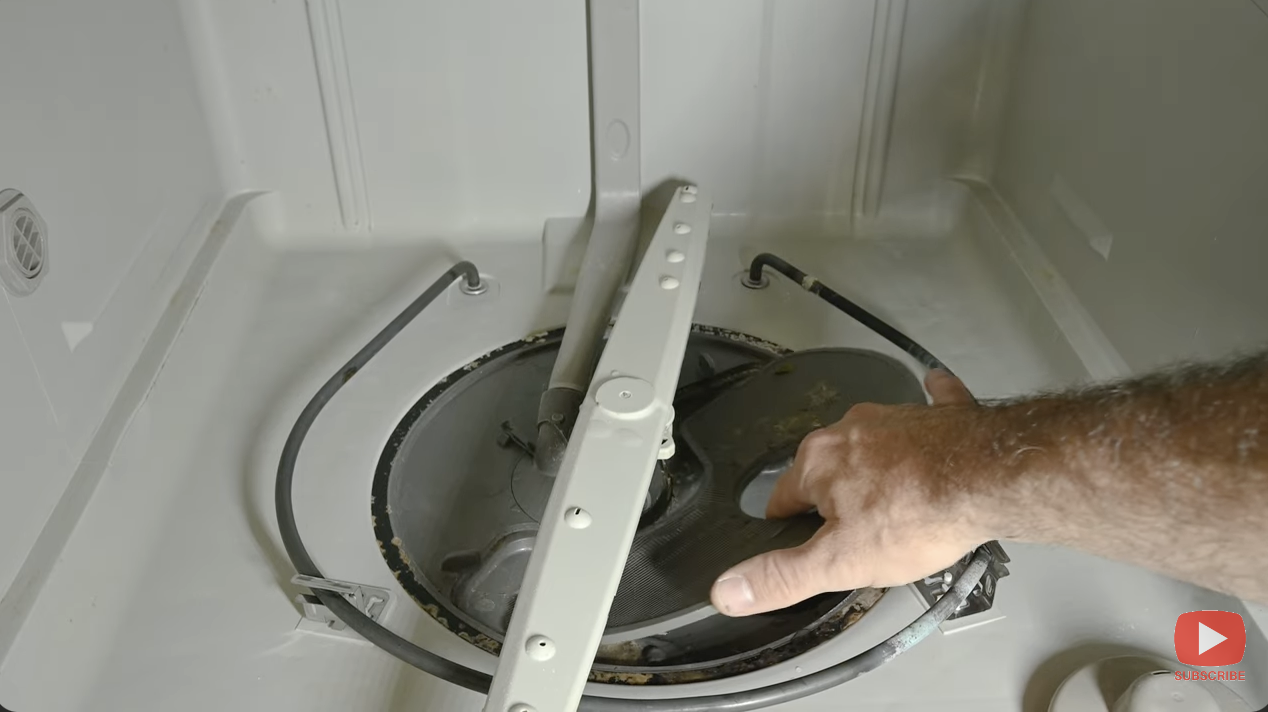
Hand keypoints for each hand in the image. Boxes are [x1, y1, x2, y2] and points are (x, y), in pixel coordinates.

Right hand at [709, 369, 991, 615]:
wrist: (989, 478)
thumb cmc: (918, 516)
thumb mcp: (840, 563)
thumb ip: (781, 576)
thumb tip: (727, 589)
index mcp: (818, 462)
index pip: (783, 498)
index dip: (792, 526)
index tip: (803, 541)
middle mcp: (849, 431)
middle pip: (827, 468)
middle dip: (836, 495)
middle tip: (857, 530)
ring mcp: (896, 416)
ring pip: (872, 441)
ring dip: (876, 461)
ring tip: (898, 498)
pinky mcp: (940, 412)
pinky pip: (929, 404)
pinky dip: (930, 410)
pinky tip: (934, 405)